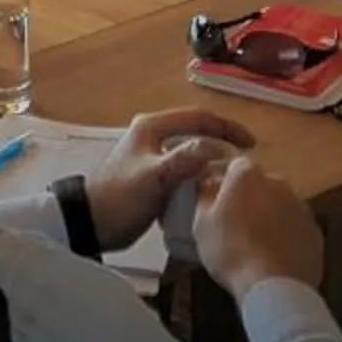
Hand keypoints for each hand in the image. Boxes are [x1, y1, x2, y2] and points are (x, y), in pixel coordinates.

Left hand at [83, 107, 253, 248]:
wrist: (91, 223)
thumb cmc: (120, 198)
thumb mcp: (153, 178)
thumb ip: (183, 159)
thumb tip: (217, 147)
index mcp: (152, 126)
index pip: (198, 117)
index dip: (227, 128)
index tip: (250, 144)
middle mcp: (153, 134)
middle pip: (196, 130)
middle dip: (222, 141)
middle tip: (245, 159)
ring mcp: (152, 154)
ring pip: (190, 149)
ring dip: (211, 158)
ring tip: (232, 173)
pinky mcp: (152, 174)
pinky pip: (183, 167)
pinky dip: (199, 173)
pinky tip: (210, 187)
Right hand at [191, 157, 325, 297]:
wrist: (274, 285)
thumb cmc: (231, 251)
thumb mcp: (202, 225)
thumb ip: (205, 197)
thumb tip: (209, 184)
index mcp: (248, 175)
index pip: (235, 166)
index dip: (226, 182)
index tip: (218, 200)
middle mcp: (279, 183)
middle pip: (261, 185)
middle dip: (251, 199)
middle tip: (237, 225)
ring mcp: (301, 208)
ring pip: (281, 206)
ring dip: (270, 217)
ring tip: (257, 245)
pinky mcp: (316, 233)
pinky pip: (296, 228)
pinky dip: (287, 237)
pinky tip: (276, 257)